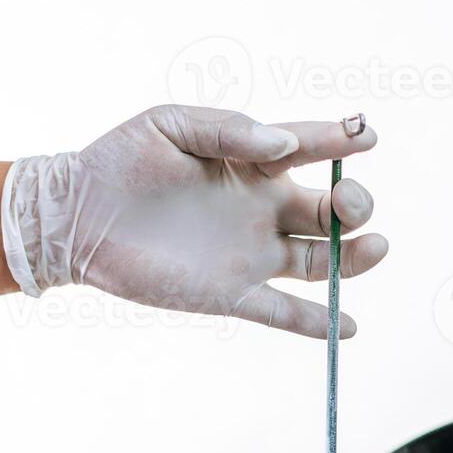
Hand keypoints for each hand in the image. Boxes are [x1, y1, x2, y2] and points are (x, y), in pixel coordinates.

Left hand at [2, 104, 386, 337]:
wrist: (75, 216)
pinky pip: (283, 312)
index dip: (342, 141)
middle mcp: (261, 208)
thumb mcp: (170, 124)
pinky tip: (347, 327)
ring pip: (319, 260)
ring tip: (376, 247)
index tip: (367, 136)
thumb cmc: (119, 161)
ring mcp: (250, 254)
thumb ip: (229, 129)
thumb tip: (283, 145)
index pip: (310, 149)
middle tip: (348, 202)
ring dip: (355, 257)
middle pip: (328, 211)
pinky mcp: (230, 294)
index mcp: (252, 162)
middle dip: (352, 204)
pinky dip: (316, 323)